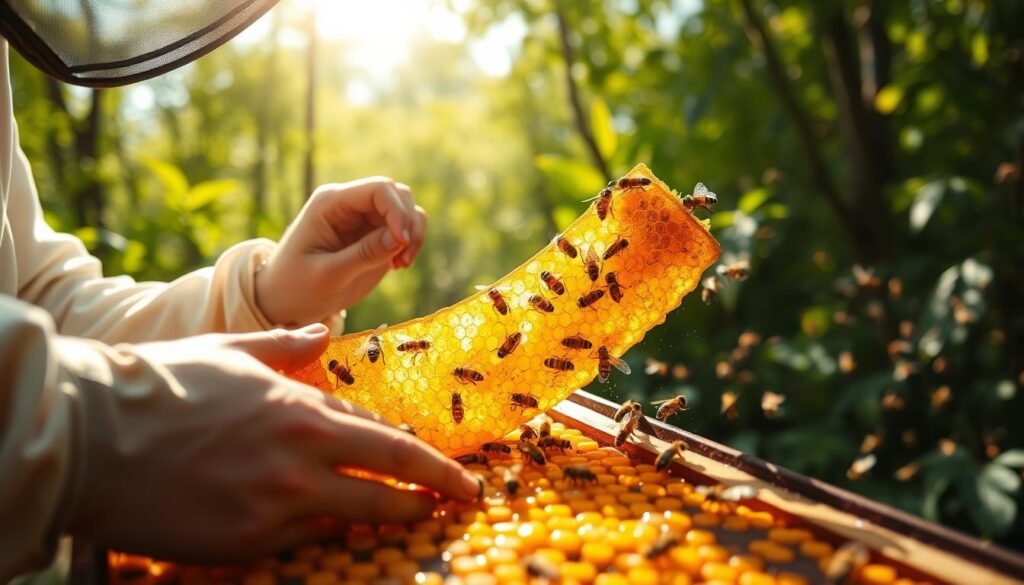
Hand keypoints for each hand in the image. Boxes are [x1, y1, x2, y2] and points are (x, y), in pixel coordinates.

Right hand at [68, 324, 478, 562]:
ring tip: (418, 520)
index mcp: (302, 409)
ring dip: (393, 519)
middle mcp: (302, 459)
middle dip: (435, 494)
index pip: (388, 440)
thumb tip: (321, 335)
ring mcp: (278, 504)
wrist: (92, 434)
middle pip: (392, 483)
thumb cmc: (162, 385)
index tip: (454, 473)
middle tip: (463, 500)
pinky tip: (341, 529)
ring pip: (358, 517)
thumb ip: (287, 348)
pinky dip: (328, 533)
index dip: (428, 461)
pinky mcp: (248, 540)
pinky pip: (306, 541)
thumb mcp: (231, 351)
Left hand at [255, 177, 427, 325]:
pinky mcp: (374, 235)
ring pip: (406, 209)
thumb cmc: (296, 287)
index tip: (401, 244)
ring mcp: (363, 218)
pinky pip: (405, 228)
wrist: (285, 300)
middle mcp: (350, 203)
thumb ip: (364, 255)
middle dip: (408, 224)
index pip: (379, 189)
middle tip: (402, 261)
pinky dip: (411, 244)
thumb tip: (399, 238)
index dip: (397, 212)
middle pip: (398, 194)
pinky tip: (399, 266)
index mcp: (331, 202)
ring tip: (401, 265)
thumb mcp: (328, 274)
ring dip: (414, 234)